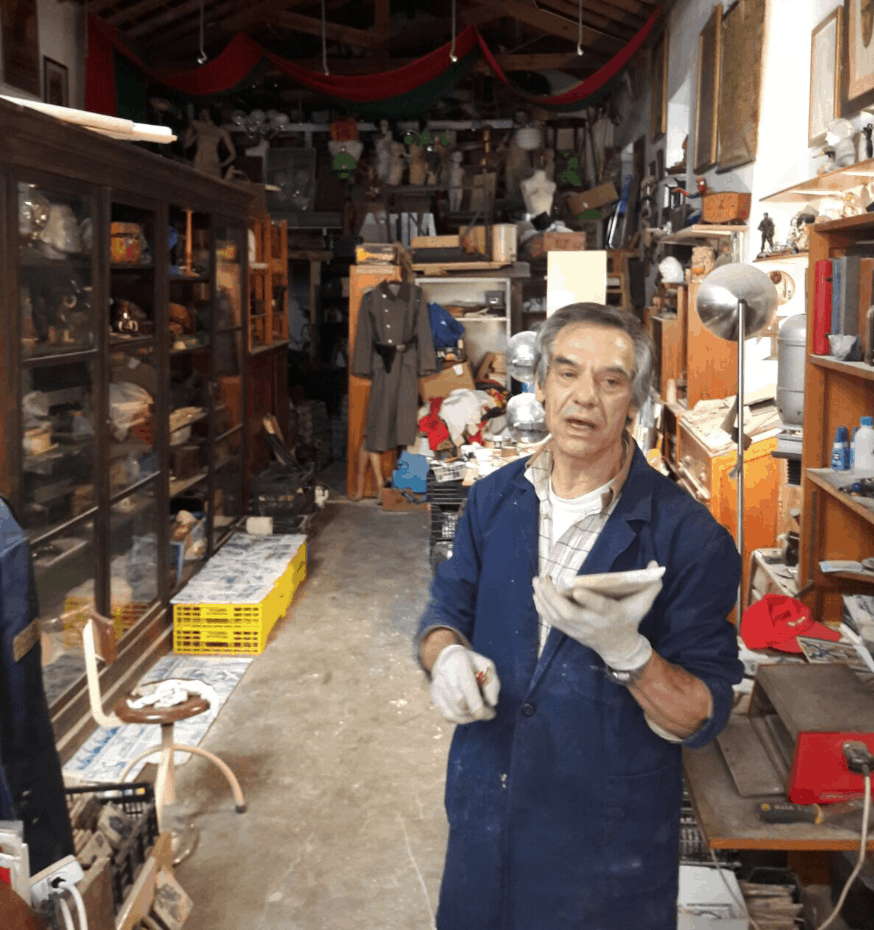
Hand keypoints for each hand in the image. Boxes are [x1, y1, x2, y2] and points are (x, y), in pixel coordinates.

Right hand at [430, 644, 499, 724]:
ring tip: (482, 710)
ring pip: (456, 712)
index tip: (484, 713)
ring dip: (472, 716)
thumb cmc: (472, 664)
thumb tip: (492, 702)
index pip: (466, 685)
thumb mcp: (487, 666)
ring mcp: (437, 686)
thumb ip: (492, 683)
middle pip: (460, 703)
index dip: (474, 701)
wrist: (449, 659)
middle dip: (478, 711)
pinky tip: (470, 713)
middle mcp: (445, 674)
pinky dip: (463, 719)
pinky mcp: (434, 697)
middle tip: (490, 710)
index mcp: (460, 663)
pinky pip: (449, 717)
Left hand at [532, 562, 662, 669]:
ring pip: (557, 616)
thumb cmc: (630, 619)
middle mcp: (592, 623)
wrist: (619, 646)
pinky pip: (552, 621)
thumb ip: (651, 585)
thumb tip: (655, 564)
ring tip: (537, 581)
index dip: (589, 600)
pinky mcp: (570, 632)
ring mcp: (579, 629)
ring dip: (543, 599)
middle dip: (552, 596)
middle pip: (568, 612)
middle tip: (544, 578)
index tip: (577, 590)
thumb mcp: (643, 603)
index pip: (600, 608)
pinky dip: (542, 608)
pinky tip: (536, 594)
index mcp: (611, 614)